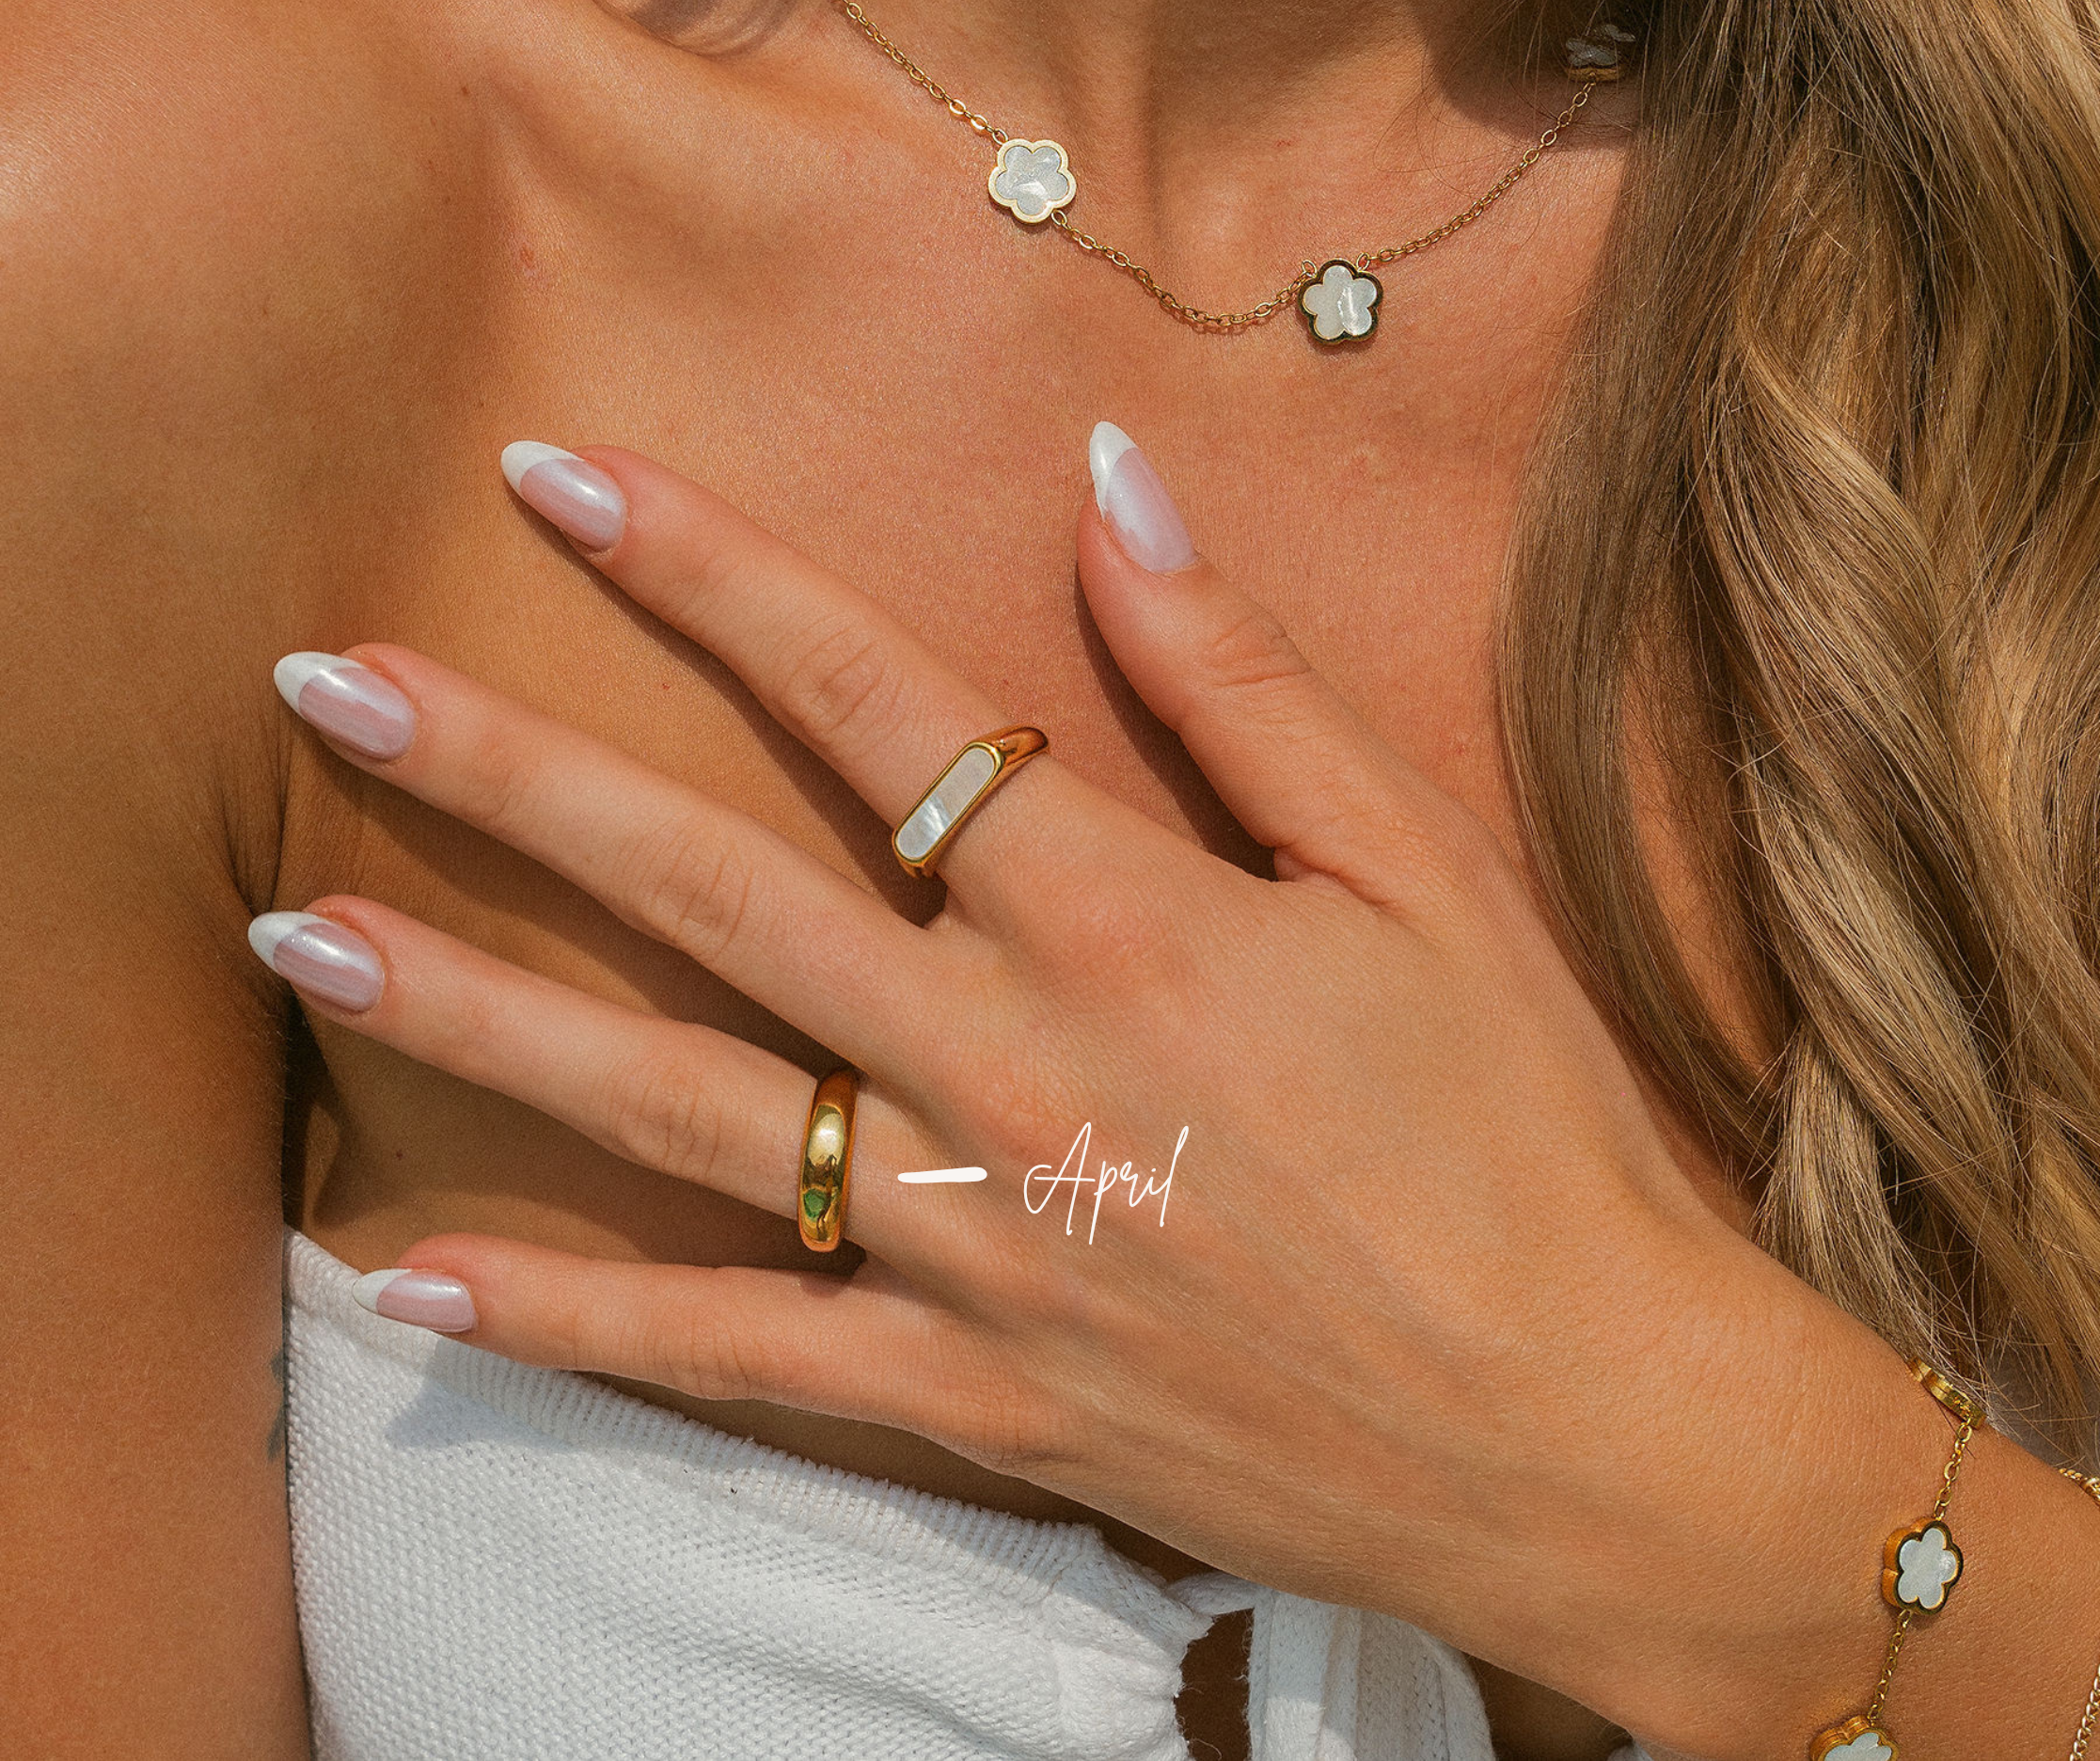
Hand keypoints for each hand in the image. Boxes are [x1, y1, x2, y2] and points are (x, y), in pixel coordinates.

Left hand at [256, 433, 1929, 1756]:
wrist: (1583, 1430)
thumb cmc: (1526, 1135)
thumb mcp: (1421, 877)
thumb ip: (1243, 684)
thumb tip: (1115, 484)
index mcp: (1128, 925)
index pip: (878, 706)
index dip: (711, 578)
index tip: (567, 482)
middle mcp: (1015, 1071)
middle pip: (719, 892)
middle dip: (513, 778)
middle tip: (333, 687)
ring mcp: (976, 1245)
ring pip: (680, 1115)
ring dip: (481, 1022)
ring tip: (309, 946)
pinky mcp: (972, 1396)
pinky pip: (736, 1357)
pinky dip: (575, 1323)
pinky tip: (419, 1287)